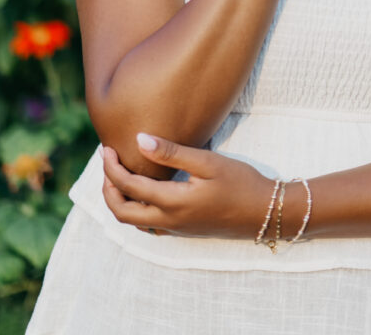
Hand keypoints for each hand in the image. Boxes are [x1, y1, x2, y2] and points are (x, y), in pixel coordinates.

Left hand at [101, 133, 271, 237]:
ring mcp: (175, 229)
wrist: (264, 212)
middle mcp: (168, 221)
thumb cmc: (240, 182)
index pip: (129, 187)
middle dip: (108, 187)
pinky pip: (147, 225)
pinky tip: (144, 191)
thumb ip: (172, 152)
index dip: (111, 168)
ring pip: (133, 222)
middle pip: (122, 212)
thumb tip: (139, 140)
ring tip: (120, 173)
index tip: (106, 148)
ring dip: (119, 200)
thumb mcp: (208, 162)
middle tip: (108, 162)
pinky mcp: (183, 230)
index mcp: (172, 203)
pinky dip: (135, 209)